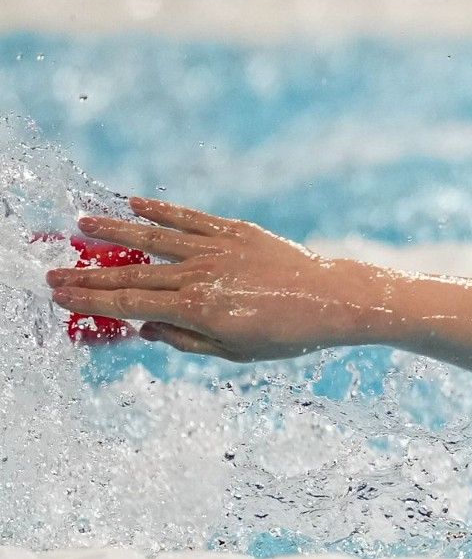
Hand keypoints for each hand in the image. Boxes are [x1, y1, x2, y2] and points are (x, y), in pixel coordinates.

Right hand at [45, 197, 378, 362]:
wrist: (332, 300)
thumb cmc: (285, 335)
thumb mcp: (233, 352)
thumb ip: (184, 339)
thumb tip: (142, 327)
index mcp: (196, 310)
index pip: (129, 303)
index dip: (90, 300)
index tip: (58, 295)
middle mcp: (201, 276)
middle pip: (132, 273)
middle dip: (88, 273)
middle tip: (51, 271)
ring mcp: (217, 250)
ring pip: (155, 239)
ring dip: (114, 232)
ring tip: (81, 225)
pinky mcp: (236, 231)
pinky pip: (191, 219)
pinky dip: (161, 211)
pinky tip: (134, 205)